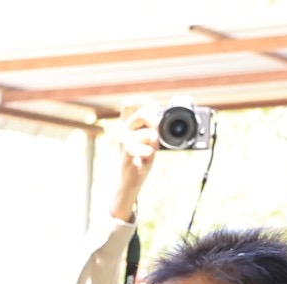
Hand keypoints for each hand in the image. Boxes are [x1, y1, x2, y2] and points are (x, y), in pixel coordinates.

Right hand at [108, 106, 161, 222]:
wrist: (130, 181)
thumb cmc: (140, 159)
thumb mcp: (148, 140)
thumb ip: (152, 128)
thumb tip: (164, 116)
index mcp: (126, 125)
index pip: (129, 104)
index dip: (142, 101)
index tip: (154, 108)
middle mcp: (122, 130)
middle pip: (142, 112)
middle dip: (156, 122)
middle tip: (157, 136)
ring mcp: (123, 141)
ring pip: (149, 133)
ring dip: (154, 142)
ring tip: (148, 152)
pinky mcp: (128, 152)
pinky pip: (149, 148)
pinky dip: (151, 155)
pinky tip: (143, 160)